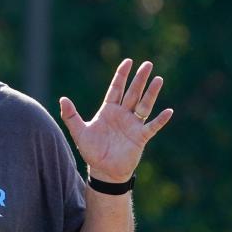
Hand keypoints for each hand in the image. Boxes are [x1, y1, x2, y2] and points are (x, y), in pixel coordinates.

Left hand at [59, 58, 172, 182]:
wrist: (103, 170)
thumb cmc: (92, 151)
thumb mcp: (79, 132)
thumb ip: (70, 116)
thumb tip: (62, 99)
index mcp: (108, 111)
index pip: (116, 89)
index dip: (121, 75)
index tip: (128, 61)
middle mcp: (123, 114)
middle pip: (132, 93)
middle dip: (139, 79)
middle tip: (148, 64)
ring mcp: (133, 125)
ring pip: (144, 105)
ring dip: (151, 93)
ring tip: (158, 79)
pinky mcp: (140, 137)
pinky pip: (152, 126)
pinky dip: (160, 120)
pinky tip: (168, 111)